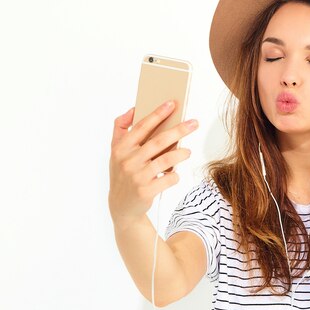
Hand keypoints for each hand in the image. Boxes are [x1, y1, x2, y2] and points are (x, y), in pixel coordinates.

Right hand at [108, 100, 197, 225]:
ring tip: (188, 151)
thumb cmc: (123, 174)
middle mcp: (128, 161)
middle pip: (159, 141)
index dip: (157, 114)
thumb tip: (133, 109)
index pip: (142, 127)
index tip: (172, 103)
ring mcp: (137, 176)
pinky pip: (169, 178)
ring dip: (181, 154)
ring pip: (166, 160)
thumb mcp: (116, 152)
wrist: (122, 206)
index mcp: (120, 148)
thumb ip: (120, 129)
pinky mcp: (146, 191)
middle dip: (179, 130)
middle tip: (194, 123)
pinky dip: (175, 175)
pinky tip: (174, 174)